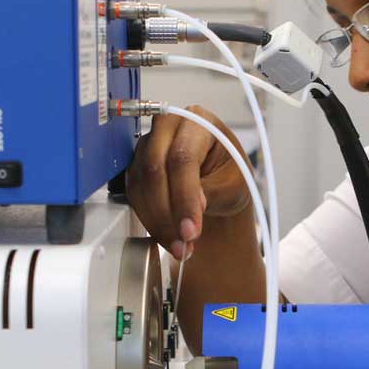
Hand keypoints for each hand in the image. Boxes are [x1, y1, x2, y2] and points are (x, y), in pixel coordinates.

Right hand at [125, 105, 252, 259]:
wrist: (218, 182)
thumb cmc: (230, 175)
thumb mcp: (234, 184)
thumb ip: (214, 191)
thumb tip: (193, 206)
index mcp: (198, 122)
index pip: (182, 158)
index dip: (184, 197)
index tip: (191, 230)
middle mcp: (167, 128)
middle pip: (155, 169)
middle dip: (168, 214)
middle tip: (183, 243)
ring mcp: (148, 146)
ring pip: (140, 185)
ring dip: (158, 222)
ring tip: (180, 247)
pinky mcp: (136, 166)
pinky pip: (134, 195)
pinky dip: (149, 220)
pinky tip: (167, 236)